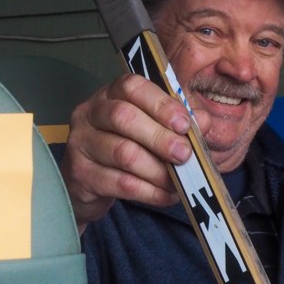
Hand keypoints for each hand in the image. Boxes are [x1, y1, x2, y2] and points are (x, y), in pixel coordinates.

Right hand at [60, 74, 209, 230]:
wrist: (89, 185)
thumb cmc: (125, 148)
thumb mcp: (151, 130)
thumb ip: (177, 123)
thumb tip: (204, 121)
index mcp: (109, 94)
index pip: (132, 87)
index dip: (161, 104)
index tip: (185, 125)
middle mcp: (89, 113)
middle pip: (124, 118)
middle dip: (160, 138)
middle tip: (184, 155)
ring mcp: (80, 142)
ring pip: (123, 153)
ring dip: (157, 170)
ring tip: (178, 182)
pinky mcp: (80, 173)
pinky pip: (120, 183)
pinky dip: (150, 191)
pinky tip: (166, 196)